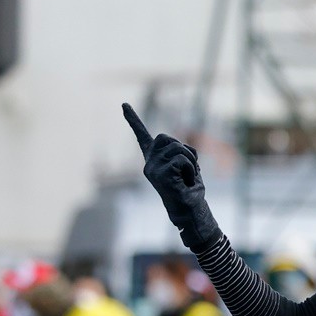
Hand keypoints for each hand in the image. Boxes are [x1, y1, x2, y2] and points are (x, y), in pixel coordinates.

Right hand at [123, 103, 221, 251]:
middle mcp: (148, 163)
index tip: (124, 104)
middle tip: (187, 169)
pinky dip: (190, 168)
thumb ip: (179, 154)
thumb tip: (180, 148)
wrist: (189, 210)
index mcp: (154, 160)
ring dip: (190, 161)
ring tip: (187, 177)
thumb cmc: (190, 190)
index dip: (134, 119)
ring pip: (177, 148)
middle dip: (184, 149)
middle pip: (167, 137)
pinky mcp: (158, 174)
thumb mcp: (186, 167)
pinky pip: (181, 159)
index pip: (142, 136)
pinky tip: (185, 181)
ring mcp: (151, 169)